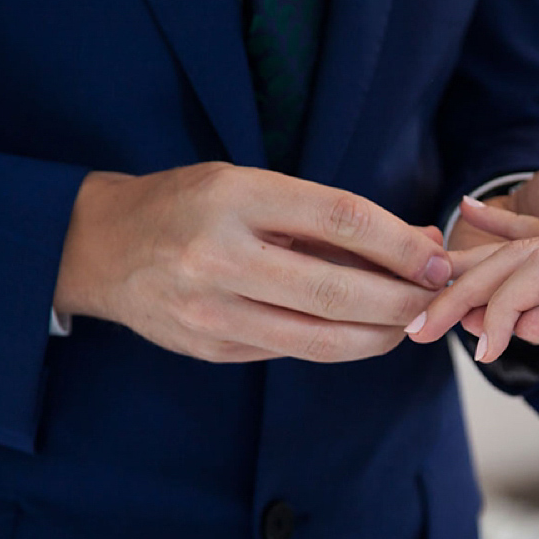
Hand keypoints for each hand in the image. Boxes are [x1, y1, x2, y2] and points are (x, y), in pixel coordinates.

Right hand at [54, 162, 450, 362]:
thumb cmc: (190, 206)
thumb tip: (420, 244)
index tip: (438, 260)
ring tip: (413, 322)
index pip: (339, 219)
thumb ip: (331, 218)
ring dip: (382, 334)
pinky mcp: (213, 349)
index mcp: (235, 198)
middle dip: (402, 301)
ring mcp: (213, 311)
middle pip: (336, 290)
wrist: (99, 247)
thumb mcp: (254, 187)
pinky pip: (296, 351)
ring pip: (322, 338)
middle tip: (439, 300)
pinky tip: (369, 331)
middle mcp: (219, 257)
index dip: (399, 244)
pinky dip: (343, 344)